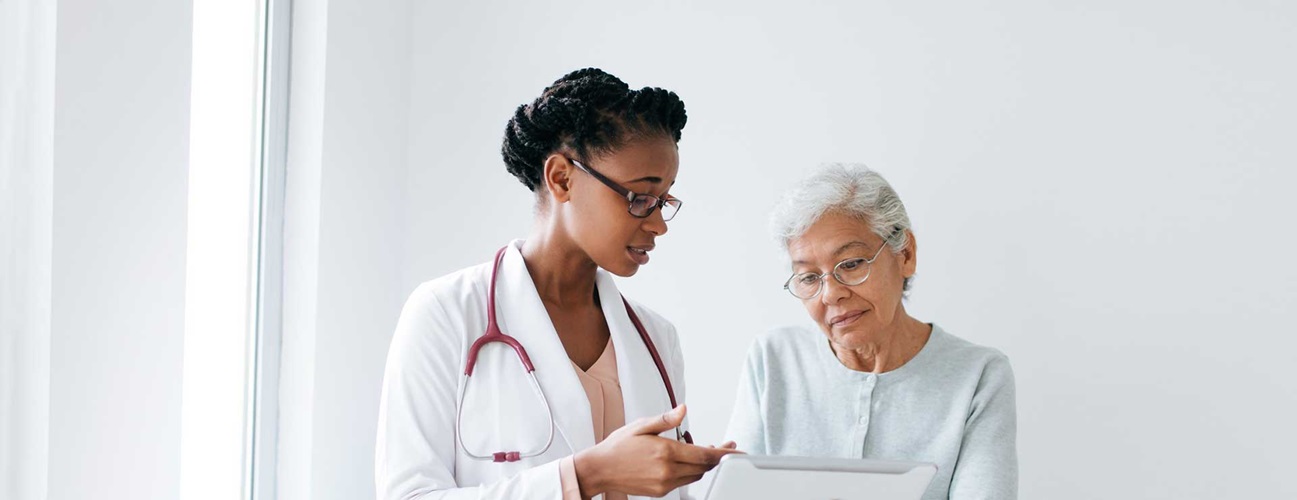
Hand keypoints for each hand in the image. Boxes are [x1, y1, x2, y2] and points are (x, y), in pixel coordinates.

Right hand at [573, 405, 740, 498]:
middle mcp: (667, 471)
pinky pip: (684, 482)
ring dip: (704, 465)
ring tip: (707, 451)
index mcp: (665, 452)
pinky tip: (688, 461)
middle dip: (717, 458)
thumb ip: (665, 420)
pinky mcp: (660, 491)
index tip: (736, 450)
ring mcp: (664, 483)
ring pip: (695, 476)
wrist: (600, 469)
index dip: (724, 454)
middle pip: (703, 467)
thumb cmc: (618, 446)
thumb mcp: (641, 425)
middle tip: (725, 447)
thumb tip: (683, 410)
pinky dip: (691, 472)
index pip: (704, 455)